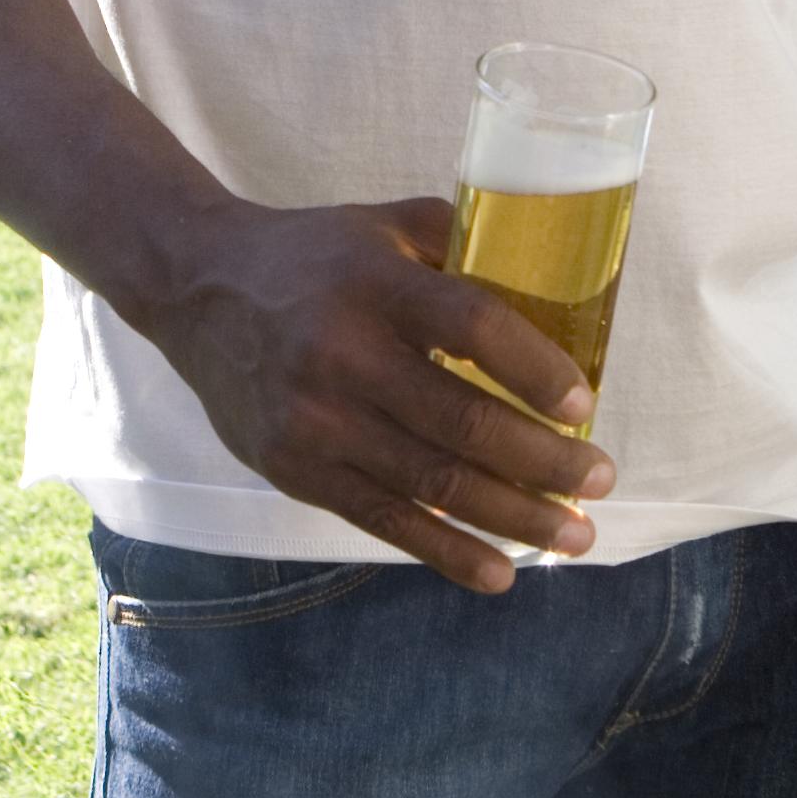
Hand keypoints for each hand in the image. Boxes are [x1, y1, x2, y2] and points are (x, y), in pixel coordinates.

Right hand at [130, 196, 617, 593]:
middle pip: (462, 422)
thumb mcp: (385, 225)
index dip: (535, 370)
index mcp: (373, 283)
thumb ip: (462, 247)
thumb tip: (559, 290)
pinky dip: (448, 551)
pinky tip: (500, 572)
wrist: (196, 289)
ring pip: (433, 482)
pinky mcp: (295, 470)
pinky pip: (385, 520)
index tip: (584, 405)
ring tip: (573, 534)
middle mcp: (340, 354)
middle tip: (600, 479)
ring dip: (515, 518)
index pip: (471, 327)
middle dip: (546, 462)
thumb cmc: (314, 257)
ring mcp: (314, 421)